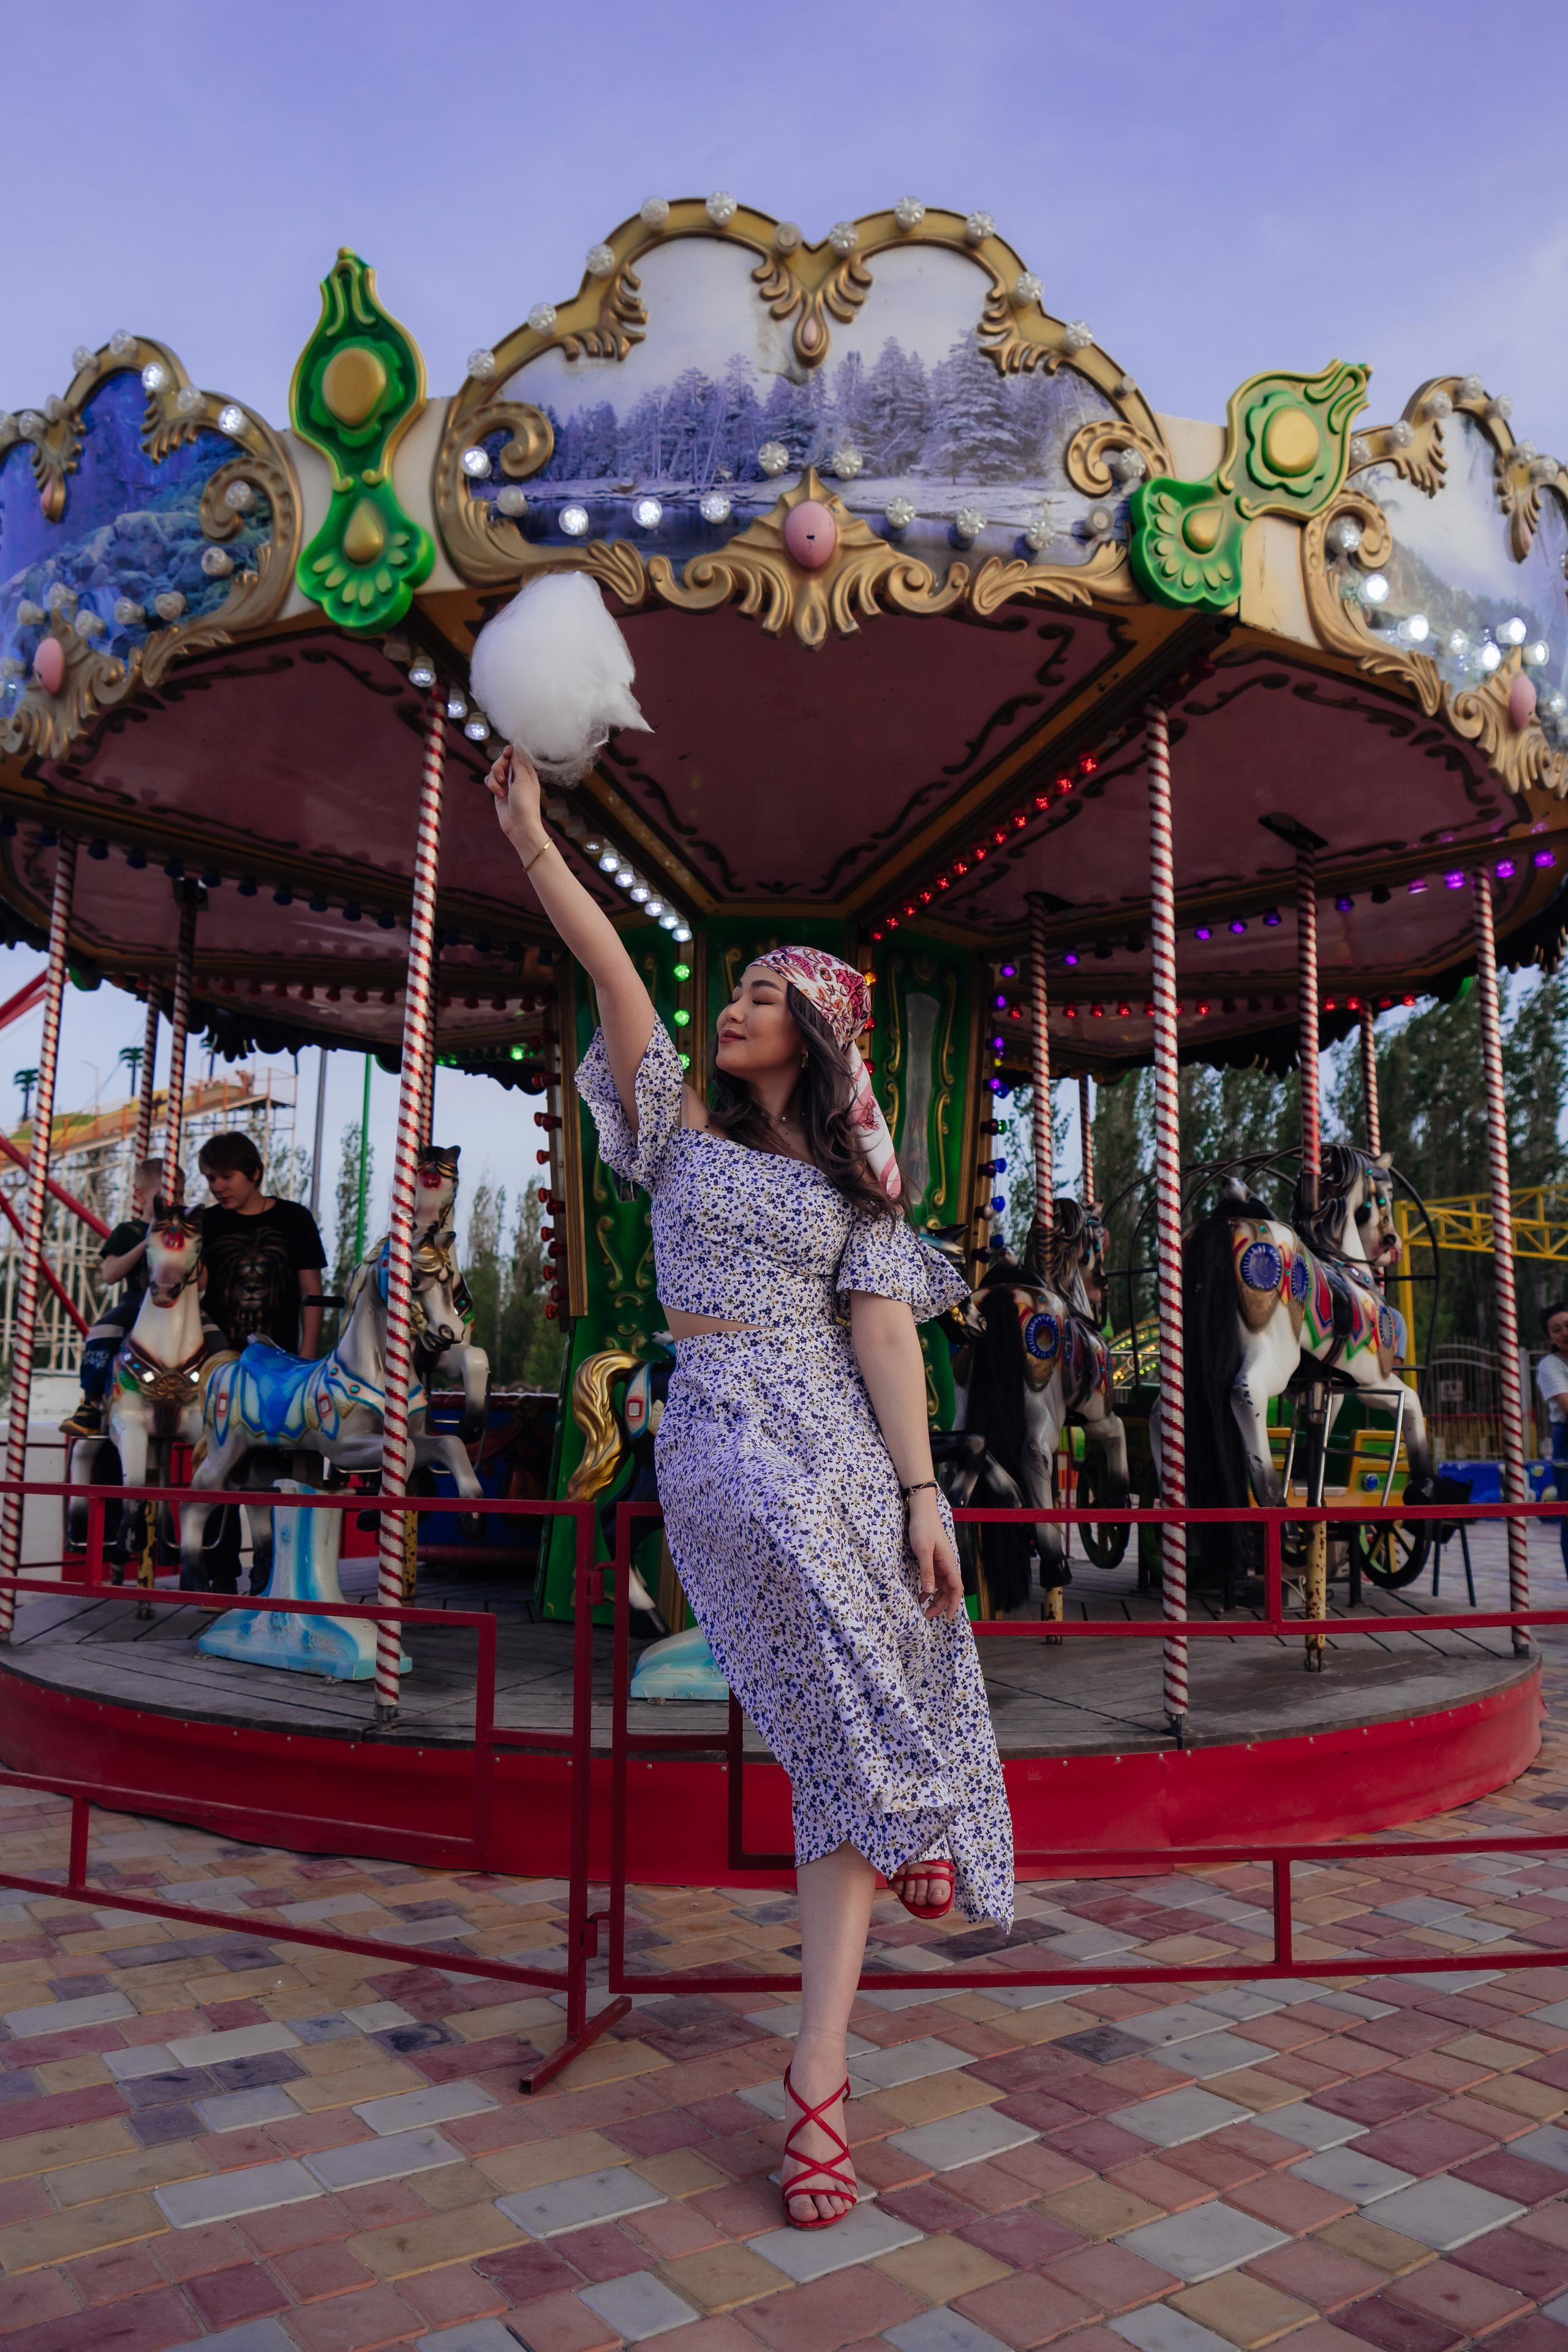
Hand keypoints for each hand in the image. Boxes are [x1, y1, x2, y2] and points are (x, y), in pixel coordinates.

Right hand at [485, 745, 547, 860]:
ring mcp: (507, 784)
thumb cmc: (526, 804)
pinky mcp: (498, 791)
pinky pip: (490, 780)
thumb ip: (518, 762)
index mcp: (527, 771)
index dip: (510, 752)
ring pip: (494, 771)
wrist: (519, 825)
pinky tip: (497, 795)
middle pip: (502, 760)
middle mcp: (517, 776)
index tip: (506, 754)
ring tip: (500, 792)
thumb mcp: (523, 780)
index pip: (517, 754)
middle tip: (502, 778)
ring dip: (494, 780)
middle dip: (499, 767)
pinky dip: (492, 786)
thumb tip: (516, 746)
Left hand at [907, 1488, 963, 1620]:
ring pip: (941, 1586)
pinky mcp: (933, 1559)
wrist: (921, 1511)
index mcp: (948, 1562)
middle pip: (948, 1590)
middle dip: (940, 1605)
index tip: (948, 1617)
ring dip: (935, 1599)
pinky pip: (934, 1579)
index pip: (956, 1588)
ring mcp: (940, 1562)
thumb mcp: (923, 1550)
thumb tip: (929, 1591)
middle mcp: (947, 1564)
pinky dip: (929, 1589)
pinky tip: (921, 1596)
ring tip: (924, 1609)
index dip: (954, 1604)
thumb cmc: (923, 1528)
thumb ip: (927, 1571)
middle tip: (927, 1616)